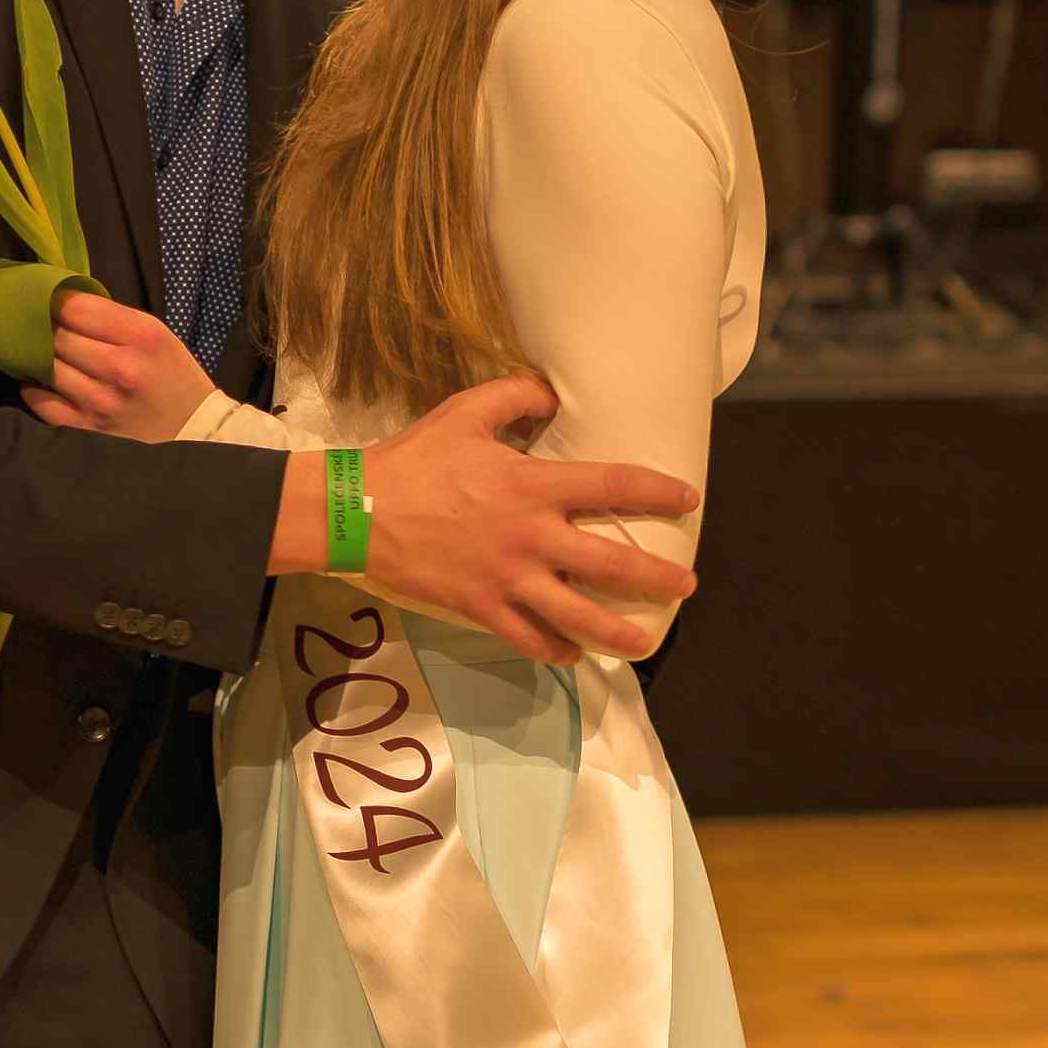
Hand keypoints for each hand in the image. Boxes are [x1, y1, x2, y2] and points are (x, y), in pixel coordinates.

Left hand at [21, 290, 208, 441]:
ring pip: (48, 368)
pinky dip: (35, 391)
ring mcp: (103, 400)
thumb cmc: (170, 370)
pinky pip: (45, 405)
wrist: (191, 423)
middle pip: (59, 337)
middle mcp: (120, 367)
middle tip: (41, 325)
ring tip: (40, 350)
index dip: (55, 301)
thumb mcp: (153, 331)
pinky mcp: (91, 426)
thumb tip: (60, 302)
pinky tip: (39, 381)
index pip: (76, 308)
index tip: (49, 301)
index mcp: (140, 336)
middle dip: (46, 328)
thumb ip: (110, 316)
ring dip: (39, 357)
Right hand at [270, 375, 697, 665]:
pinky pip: (529, 638)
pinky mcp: (482, 608)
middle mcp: (531, 538)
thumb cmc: (414, 461)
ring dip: (617, 631)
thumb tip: (551, 394)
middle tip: (685, 586)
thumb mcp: (464, 413)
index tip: (688, 499)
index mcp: (533, 486)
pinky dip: (555, 648)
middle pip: (611, 563)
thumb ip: (515, 397)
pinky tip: (573, 652)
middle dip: (656, 578)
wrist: (360, 513)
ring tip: (643, 643)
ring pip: (577, 615)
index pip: (613, 485)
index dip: (657, 491)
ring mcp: (509, 580)